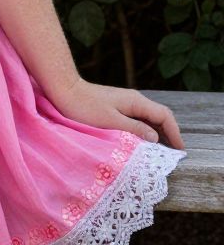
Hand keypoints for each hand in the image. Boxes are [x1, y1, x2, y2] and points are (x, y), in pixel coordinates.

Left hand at [48, 77, 184, 149]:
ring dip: (155, 133)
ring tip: (158, 153)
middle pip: (158, 116)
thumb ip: (135, 129)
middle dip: (167, 134)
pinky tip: (139, 143)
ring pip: (147, 118)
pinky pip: (135, 119)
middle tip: (172, 155)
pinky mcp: (114, 107)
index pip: (164, 115)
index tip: (180, 151)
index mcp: (135, 101)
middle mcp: (133, 99)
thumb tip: (155, 137)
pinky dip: (142, 130)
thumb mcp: (111, 122)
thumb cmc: (84, 106)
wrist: (63, 89)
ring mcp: (123, 102)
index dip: (175, 133)